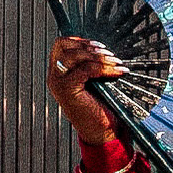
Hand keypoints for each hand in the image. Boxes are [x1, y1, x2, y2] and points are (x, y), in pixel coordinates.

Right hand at [47, 35, 125, 149]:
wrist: (102, 132)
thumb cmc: (101, 106)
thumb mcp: (95, 80)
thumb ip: (93, 64)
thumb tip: (106, 46)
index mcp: (60, 72)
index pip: (61, 44)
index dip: (81, 40)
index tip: (100, 46)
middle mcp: (54, 76)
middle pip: (63, 45)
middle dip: (89, 46)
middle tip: (110, 54)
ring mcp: (58, 83)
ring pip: (73, 56)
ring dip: (98, 57)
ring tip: (116, 63)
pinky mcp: (67, 90)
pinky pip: (84, 70)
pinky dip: (103, 68)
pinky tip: (117, 72)